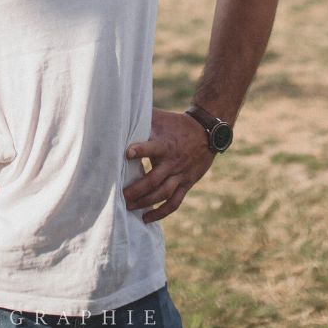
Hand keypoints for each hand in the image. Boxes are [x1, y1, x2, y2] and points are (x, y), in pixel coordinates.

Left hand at [122, 108, 214, 223]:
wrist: (207, 132)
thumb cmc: (176, 123)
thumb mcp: (161, 117)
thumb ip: (142, 116)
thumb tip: (120, 108)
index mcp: (165, 144)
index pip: (152, 147)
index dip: (140, 150)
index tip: (126, 153)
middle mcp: (173, 162)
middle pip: (155, 179)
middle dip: (137, 189)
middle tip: (122, 196)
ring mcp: (180, 174)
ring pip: (163, 193)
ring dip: (146, 202)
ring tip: (130, 207)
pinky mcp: (186, 183)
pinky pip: (174, 202)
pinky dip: (161, 212)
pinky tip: (147, 218)